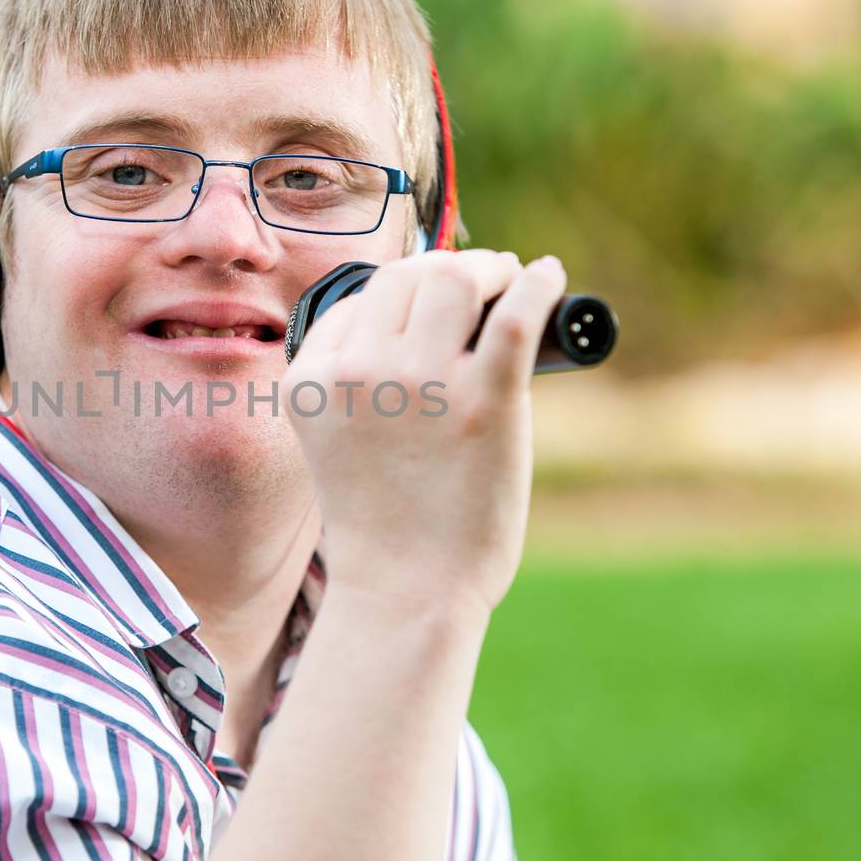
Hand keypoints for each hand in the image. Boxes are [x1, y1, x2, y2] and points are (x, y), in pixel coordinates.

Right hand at [281, 249, 566, 617]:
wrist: (407, 592)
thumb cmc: (383, 525)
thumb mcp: (336, 441)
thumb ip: (359, 382)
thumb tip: (431, 315)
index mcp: (313, 383)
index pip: (359, 301)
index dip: (402, 290)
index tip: (430, 295)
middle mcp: (358, 373)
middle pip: (406, 276)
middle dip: (447, 268)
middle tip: (482, 278)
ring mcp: (421, 384)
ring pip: (455, 279)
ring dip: (488, 269)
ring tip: (510, 279)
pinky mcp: (485, 402)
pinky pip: (516, 316)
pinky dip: (537, 285)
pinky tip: (548, 278)